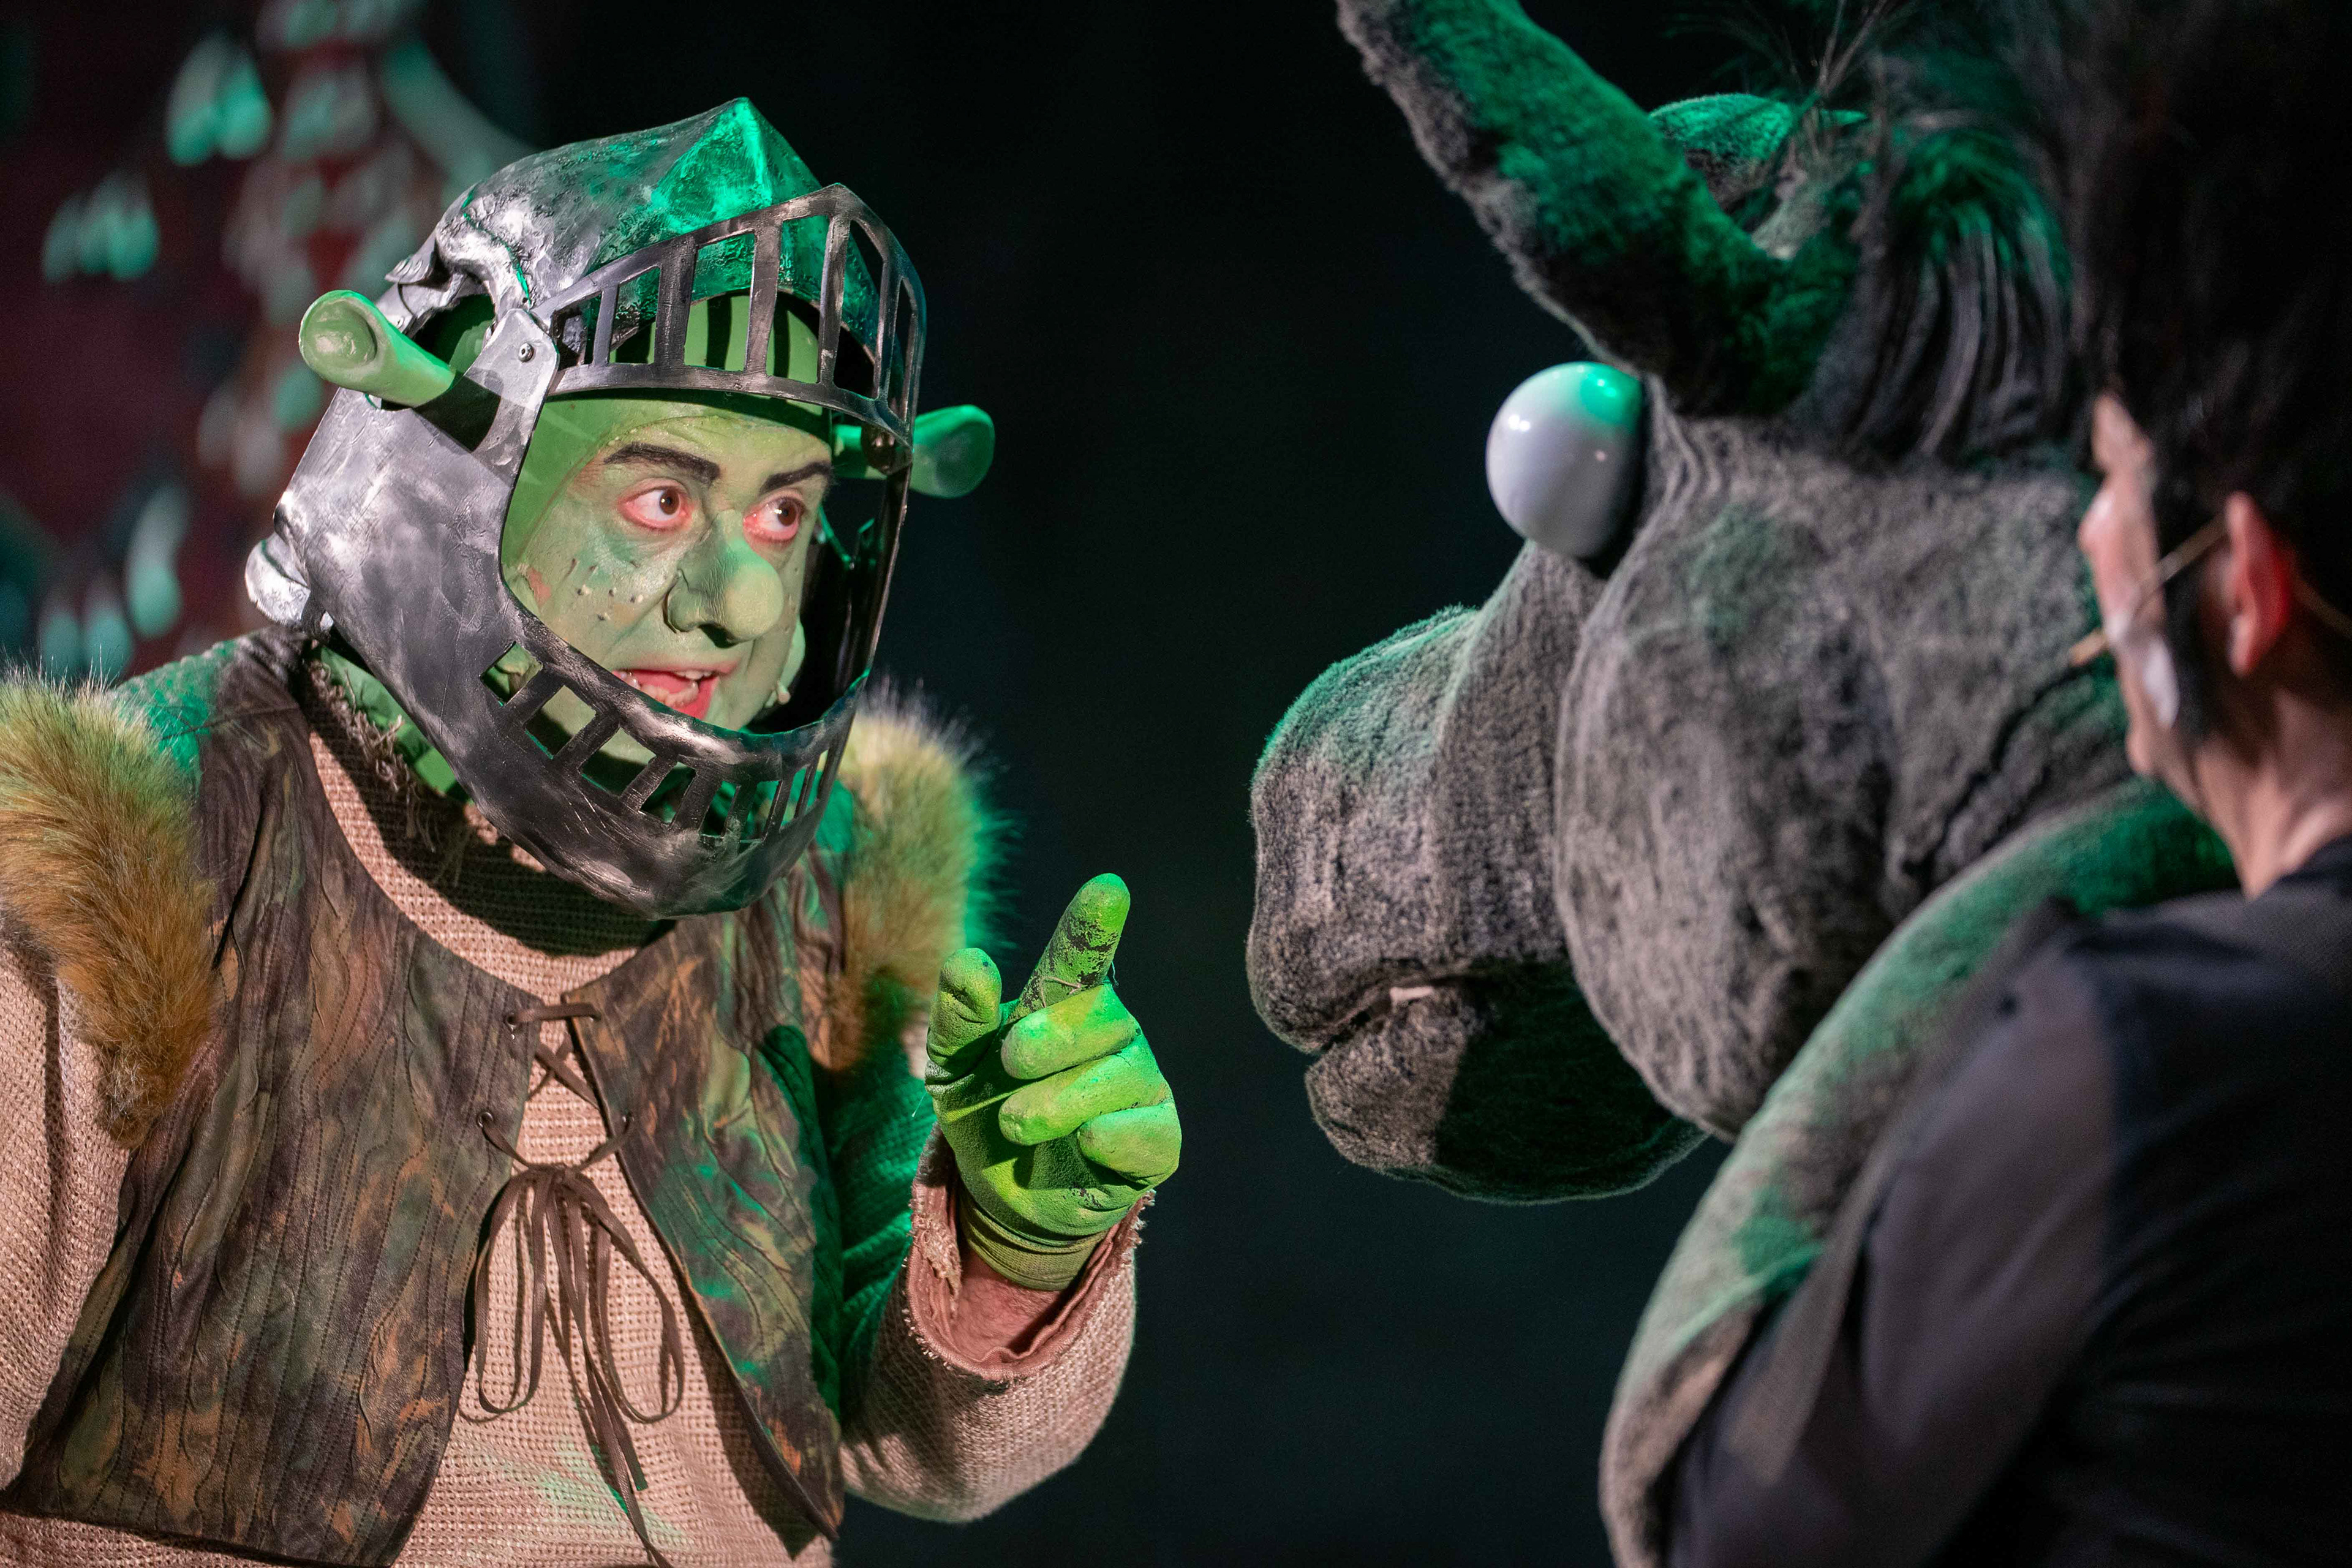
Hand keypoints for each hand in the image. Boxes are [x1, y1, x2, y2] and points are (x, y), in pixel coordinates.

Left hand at [927, 875, 1180, 1288]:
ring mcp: (1142, 1083)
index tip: (1108, 888)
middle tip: (1008, 1068)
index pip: (1083, 953)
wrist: (1005, 1194)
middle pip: (1097, 1012)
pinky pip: (1146, 1131)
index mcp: (1064, 1000)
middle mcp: (1113, 1031)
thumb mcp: (952, 1064)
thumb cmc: (984, 1107)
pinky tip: (1086, 1142)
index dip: (1094, 924)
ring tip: (1016, 1124)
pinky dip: (1109, 1137)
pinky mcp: (1159, 1139)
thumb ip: (958, 1016)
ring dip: (1055, 1103)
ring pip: (1117, 1075)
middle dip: (1044, 1041)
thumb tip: (969, 963)